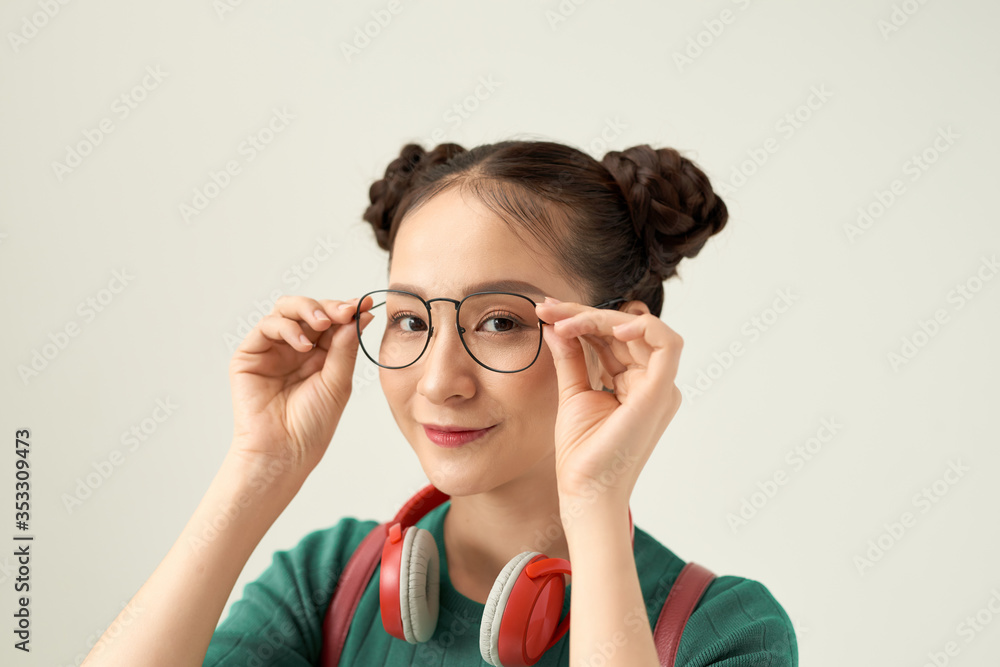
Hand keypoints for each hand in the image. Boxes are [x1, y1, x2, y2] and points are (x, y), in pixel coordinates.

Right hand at [227, 294, 374, 478]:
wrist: (284, 452)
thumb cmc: (312, 425)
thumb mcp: (338, 382)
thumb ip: (345, 348)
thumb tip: (360, 314)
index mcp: (320, 355)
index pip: (333, 321)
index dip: (348, 310)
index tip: (366, 303)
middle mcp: (295, 348)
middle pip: (310, 310)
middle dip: (329, 306)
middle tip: (346, 311)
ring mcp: (272, 349)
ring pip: (286, 309)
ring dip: (308, 310)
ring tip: (323, 324)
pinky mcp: (250, 355)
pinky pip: (267, 326)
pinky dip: (287, 328)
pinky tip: (302, 345)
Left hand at [534, 297, 683, 508]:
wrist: (584, 491)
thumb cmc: (581, 453)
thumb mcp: (573, 392)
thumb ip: (571, 356)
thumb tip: (554, 324)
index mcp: (636, 384)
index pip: (614, 336)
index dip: (582, 318)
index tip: (547, 311)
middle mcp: (653, 383)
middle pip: (625, 329)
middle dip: (584, 313)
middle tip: (548, 309)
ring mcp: (660, 387)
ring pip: (640, 328)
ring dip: (599, 318)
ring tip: (563, 321)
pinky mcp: (661, 392)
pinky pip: (667, 343)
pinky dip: (641, 326)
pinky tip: (608, 326)